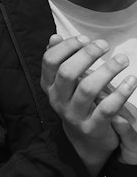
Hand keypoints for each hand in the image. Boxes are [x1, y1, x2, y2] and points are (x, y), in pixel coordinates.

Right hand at [41, 33, 136, 174]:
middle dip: (87, 55)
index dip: (67, 47)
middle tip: (105, 45)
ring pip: (88, 89)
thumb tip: (55, 37)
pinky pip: (107, 109)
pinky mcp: (92, 128)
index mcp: (48, 85)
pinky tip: (131, 80)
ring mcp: (74, 115)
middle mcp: (57, 100)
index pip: (50, 60)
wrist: (86, 139)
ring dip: (107, 71)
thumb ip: (60, 59)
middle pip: (67, 73)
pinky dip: (121, 93)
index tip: (86, 38)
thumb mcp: (65, 82)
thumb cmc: (78, 101)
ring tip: (123, 60)